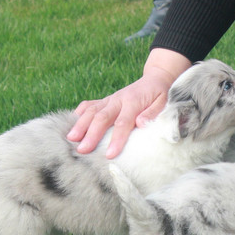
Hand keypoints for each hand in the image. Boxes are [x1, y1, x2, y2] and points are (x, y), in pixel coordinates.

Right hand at [66, 49, 191, 158]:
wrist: (155, 80)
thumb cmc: (160, 95)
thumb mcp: (164, 103)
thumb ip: (153, 113)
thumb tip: (141, 124)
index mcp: (133, 102)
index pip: (123, 122)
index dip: (116, 139)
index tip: (109, 155)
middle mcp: (118, 99)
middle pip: (102, 117)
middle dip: (91, 134)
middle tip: (82, 150)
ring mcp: (109, 99)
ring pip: (91, 110)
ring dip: (80, 125)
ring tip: (71, 138)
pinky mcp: (104, 101)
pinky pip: (89, 105)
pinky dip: (78, 114)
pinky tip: (70, 124)